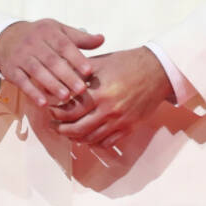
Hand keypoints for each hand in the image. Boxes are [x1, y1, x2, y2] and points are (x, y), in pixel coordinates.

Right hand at [0, 19, 103, 107]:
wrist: (6, 38)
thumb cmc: (39, 36)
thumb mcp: (58, 31)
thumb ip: (79, 38)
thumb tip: (101, 39)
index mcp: (48, 32)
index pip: (63, 45)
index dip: (76, 58)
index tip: (89, 71)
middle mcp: (33, 43)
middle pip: (50, 60)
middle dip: (66, 75)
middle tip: (81, 90)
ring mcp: (21, 56)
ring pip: (36, 71)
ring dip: (51, 85)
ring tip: (65, 97)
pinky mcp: (11, 69)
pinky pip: (21, 81)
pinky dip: (32, 92)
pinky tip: (43, 103)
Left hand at [50, 46, 172, 147]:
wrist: (156, 70)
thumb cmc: (126, 63)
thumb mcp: (98, 64)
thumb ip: (77, 73)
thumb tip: (57, 79)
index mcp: (99, 94)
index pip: (70, 111)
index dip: (56, 113)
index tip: (49, 110)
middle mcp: (109, 111)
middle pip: (78, 129)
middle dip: (61, 129)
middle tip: (53, 125)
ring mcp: (120, 121)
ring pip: (92, 139)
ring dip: (76, 138)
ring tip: (67, 132)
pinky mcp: (130, 127)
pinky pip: (108, 142)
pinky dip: (95, 143)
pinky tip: (87, 137)